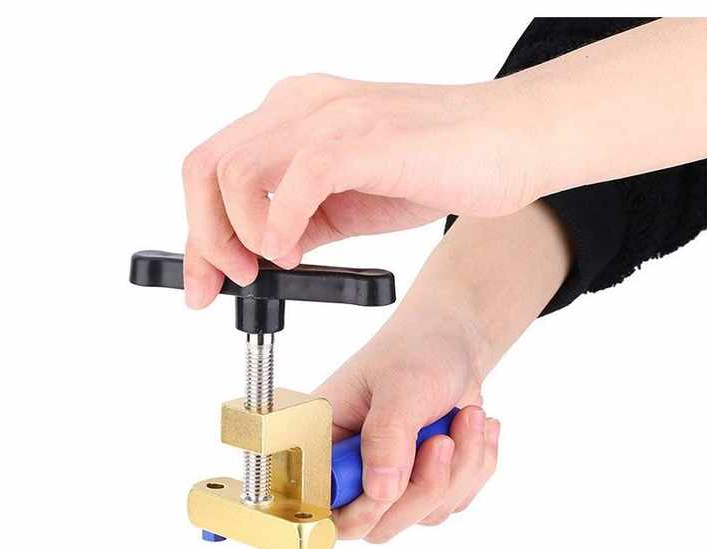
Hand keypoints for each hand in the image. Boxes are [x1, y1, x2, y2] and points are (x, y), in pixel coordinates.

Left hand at [180, 74, 535, 306]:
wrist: (509, 142)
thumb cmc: (435, 167)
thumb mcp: (349, 202)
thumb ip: (302, 221)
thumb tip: (261, 255)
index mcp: (293, 117)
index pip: (213, 171)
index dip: (198, 234)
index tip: (203, 284)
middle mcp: (300, 107)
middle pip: (206, 168)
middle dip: (205, 238)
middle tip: (233, 282)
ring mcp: (330, 116)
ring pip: (235, 171)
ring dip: (240, 234)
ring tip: (275, 264)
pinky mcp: (363, 137)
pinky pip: (296, 179)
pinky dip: (279, 225)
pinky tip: (294, 251)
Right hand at [316, 312, 499, 542]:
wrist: (454, 343)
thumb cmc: (417, 350)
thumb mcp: (402, 384)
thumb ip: (387, 436)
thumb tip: (381, 491)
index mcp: (326, 437)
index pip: (323, 502)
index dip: (361, 506)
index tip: (397, 480)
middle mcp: (351, 466)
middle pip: (377, 523)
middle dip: (425, 484)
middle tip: (444, 440)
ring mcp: (388, 479)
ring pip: (422, 513)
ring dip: (459, 470)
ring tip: (467, 417)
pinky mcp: (422, 484)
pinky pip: (452, 502)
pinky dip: (474, 468)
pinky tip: (474, 430)